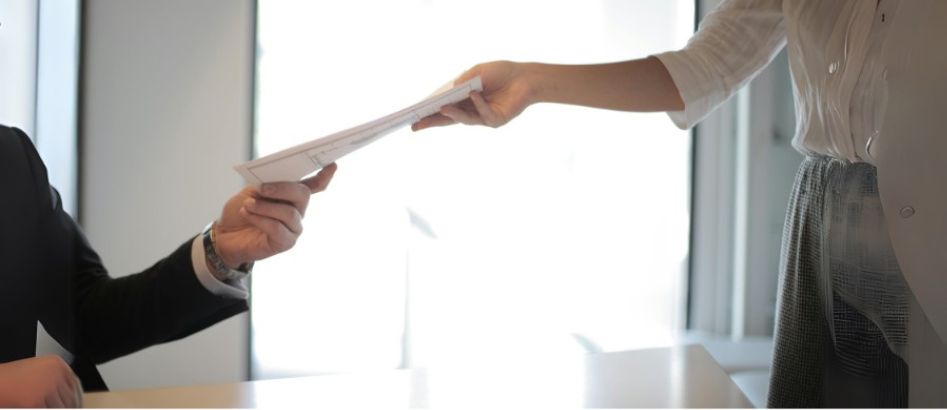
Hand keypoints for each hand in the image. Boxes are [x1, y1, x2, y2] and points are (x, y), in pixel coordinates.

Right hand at [0, 356, 81, 407]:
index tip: (76, 405)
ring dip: (53, 408)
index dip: (76, 398)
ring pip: (61, 408)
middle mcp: (55, 373)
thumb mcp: (36, 373)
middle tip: (60, 408)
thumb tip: (69, 399)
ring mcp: (47, 387)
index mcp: (56, 364)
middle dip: (67, 407)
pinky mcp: (35, 402)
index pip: (76, 385)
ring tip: (41, 405)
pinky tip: (32, 407)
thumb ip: (53, 382)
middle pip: (71, 398)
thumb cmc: (7, 380)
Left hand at [213, 163, 337, 267]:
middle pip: (303, 195)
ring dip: (265, 207)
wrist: (225, 234)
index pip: (314, 185)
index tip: (332, 165)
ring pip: (289, 213)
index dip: (324, 176)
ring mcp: (293, 228)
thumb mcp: (252, 190)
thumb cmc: (241, 210)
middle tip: (261, 189)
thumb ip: (267, 183)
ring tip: (248, 205)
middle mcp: (298, 211)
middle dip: (283, 188)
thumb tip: (277, 179)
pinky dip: (260, 219)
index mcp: (292, 195)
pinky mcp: (285, 242)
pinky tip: (248, 214)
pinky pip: (277, 228)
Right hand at [412, 61, 534, 130]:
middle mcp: (471, 110)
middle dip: (432, 121)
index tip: (414, 117)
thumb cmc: (501, 73)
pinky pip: (484, 113)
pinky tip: (474, 94)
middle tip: (416, 126)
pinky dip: (478, 103)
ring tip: (441, 107)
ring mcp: (483, 117)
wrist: (526, 77)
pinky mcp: (496, 120)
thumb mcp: (477, 72)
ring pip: (464, 119)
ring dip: (453, 113)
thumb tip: (448, 92)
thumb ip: (462, 82)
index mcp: (464, 100)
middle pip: (449, 119)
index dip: (429, 113)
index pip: (443, 108)